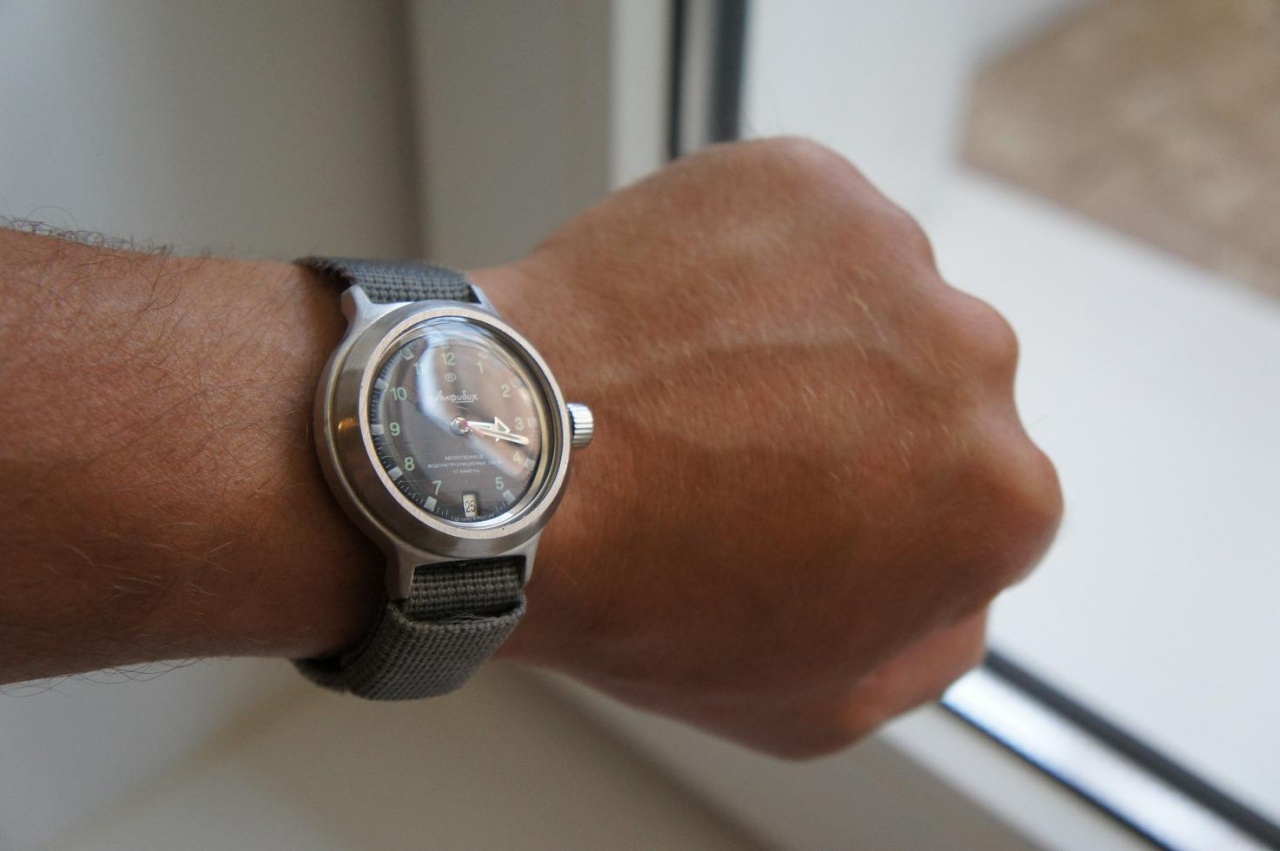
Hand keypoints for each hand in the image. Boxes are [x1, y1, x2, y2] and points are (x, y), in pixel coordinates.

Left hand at [476, 138, 1062, 757]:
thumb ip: (936, 647)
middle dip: (863, 420)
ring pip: (868, 301)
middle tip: (745, 450)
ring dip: (807, 337)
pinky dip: (753, 268)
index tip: (808, 518)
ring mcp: (889, 252)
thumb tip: (962, 590)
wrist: (515, 466)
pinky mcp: (805, 179)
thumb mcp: (819, 706)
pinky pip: (801, 230)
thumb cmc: (649, 598)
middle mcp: (976, 357)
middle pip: (934, 389)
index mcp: (1001, 495)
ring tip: (697, 388)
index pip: (979, 501)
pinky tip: (681, 325)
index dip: (889, 517)